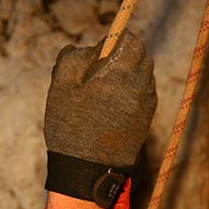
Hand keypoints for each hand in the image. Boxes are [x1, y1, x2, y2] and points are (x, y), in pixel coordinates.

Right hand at [44, 29, 156, 167]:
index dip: (117, 39)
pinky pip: (143, 96)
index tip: (103, 48)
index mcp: (122, 70)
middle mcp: (140, 85)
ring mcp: (146, 105)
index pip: (132, 40)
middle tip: (103, 67)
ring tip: (104, 90)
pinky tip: (111, 106)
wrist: (86, 168)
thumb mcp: (62, 83)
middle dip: (125, 56)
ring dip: (128, 75)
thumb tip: (88, 49)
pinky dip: (130, 94)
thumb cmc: (71, 123)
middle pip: (141, 57)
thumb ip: (74, 56)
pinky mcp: (146, 120)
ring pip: (143, 77)